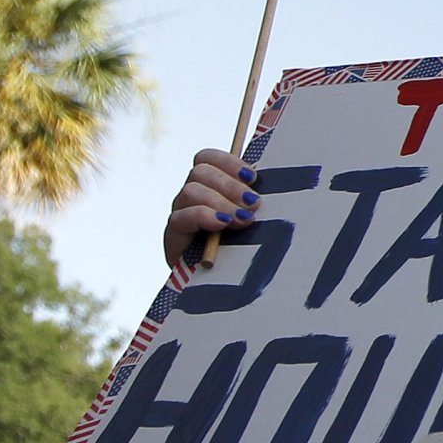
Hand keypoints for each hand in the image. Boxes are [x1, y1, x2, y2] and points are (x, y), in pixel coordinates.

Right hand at [162, 147, 260, 266]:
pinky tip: (222, 224)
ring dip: (221, 202)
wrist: (215, 283)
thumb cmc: (240, 248)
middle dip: (231, 185)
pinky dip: (205, 216)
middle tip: (254, 204)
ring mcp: (181, 213)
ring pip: (192, 190)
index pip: (207, 159)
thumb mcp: (248, 218)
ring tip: (243, 219)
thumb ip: (251, 200)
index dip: (228, 162)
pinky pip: (183, 216)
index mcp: (209, 185)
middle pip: (201, 171)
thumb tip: (268, 184)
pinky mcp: (174, 234)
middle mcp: (191, 195)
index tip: (253, 177)